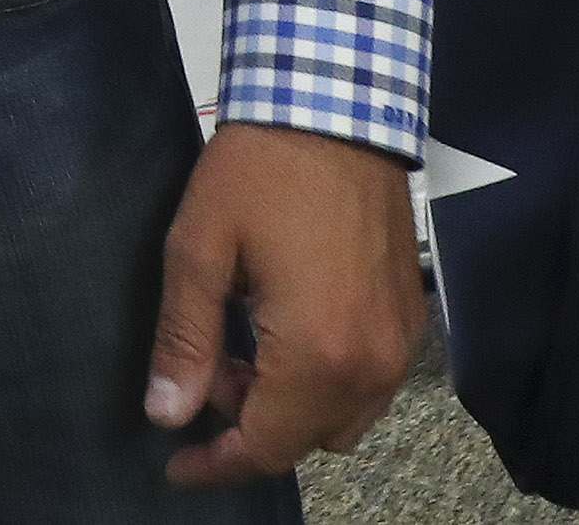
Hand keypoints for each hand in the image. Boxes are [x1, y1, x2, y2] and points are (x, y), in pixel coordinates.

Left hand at [146, 120, 424, 486]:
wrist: (336, 111)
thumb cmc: (257, 174)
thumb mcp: (197, 250)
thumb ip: (183, 340)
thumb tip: (166, 414)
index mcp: (317, 355)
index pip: (267, 445)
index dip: (216, 464)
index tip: (175, 467)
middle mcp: (372, 365)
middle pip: (307, 439)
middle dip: (248, 421)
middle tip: (204, 365)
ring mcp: (401, 344)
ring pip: (342, 416)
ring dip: (287, 402)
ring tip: (238, 342)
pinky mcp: (411, 320)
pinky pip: (369, 382)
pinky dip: (323, 379)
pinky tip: (281, 328)